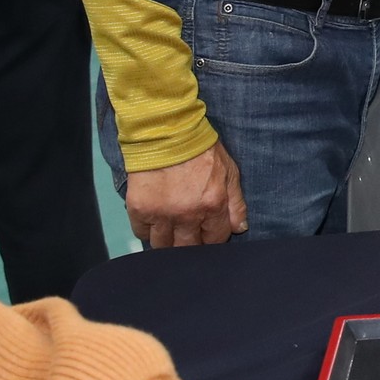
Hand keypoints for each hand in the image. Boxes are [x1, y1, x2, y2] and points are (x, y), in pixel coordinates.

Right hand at [126, 141, 245, 248]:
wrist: (166, 131)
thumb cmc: (201, 149)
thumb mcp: (229, 171)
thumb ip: (236, 203)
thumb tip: (239, 229)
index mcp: (213, 205)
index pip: (215, 240)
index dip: (212, 237)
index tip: (206, 231)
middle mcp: (187, 215)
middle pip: (188, 248)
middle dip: (190, 243)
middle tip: (187, 231)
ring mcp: (162, 214)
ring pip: (163, 246)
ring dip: (167, 241)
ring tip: (169, 228)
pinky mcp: (139, 209)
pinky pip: (141, 233)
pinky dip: (147, 230)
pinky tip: (153, 219)